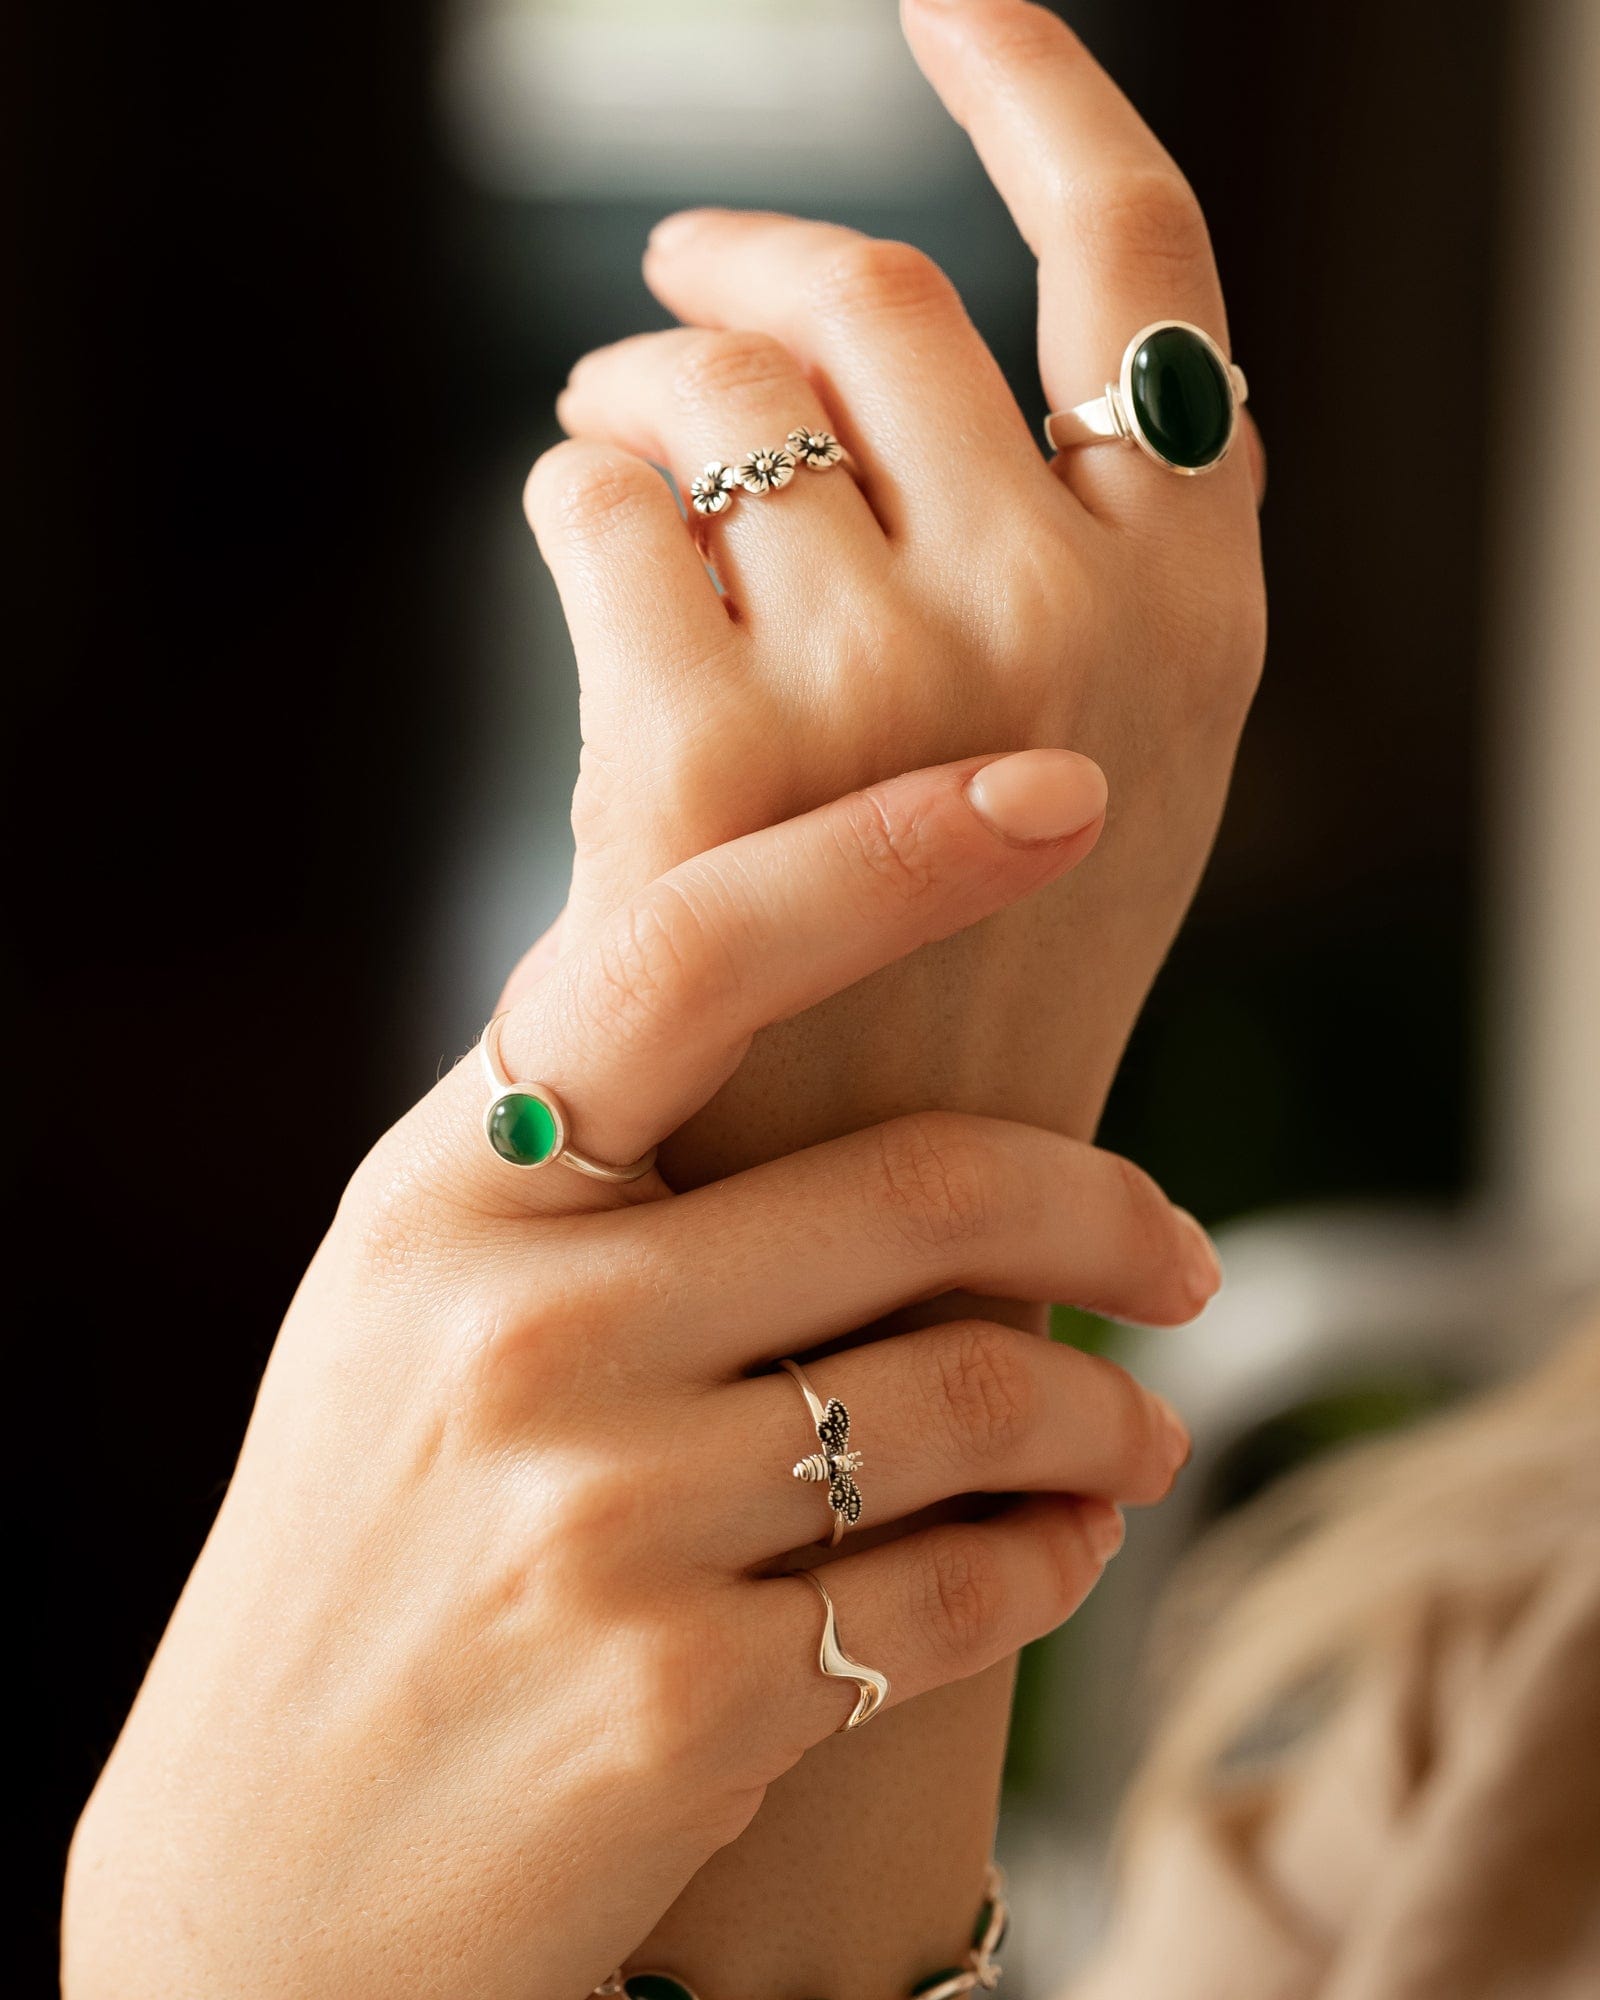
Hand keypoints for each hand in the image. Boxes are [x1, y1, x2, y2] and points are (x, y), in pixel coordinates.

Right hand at [64, 753, 1216, 1999]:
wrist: (270, 1875)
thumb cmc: (375, 1544)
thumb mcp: (412, 1304)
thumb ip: (576, 1156)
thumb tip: (809, 980)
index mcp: (443, 1197)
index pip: (682, 957)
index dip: (886, 855)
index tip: (1054, 797)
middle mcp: (514, 1334)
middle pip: (911, 1186)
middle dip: (1106, 1212)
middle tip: (1179, 1252)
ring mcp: (595, 1520)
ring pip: (975, 1391)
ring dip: (1107, 1413)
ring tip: (1136, 1433)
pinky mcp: (682, 1699)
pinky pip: (966, 1585)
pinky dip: (1057, 1559)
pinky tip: (1063, 1548)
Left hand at [528, 0, 1265, 1181]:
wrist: (885, 1222)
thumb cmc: (972, 974)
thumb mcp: (1099, 755)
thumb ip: (1054, 545)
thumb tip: (864, 335)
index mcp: (1197, 596)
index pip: (1139, 261)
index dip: (1037, 91)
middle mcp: (1072, 605)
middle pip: (875, 294)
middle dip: (746, 260)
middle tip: (670, 281)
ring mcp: (897, 673)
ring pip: (717, 380)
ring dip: (636, 375)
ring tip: (609, 425)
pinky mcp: (714, 749)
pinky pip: (597, 495)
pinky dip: (570, 488)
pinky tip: (584, 537)